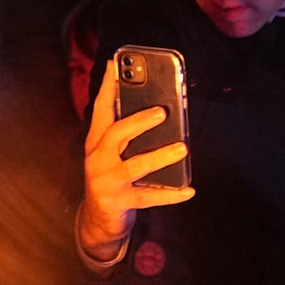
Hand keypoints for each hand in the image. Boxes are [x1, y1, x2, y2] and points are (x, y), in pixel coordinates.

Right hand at [78, 63, 193, 262]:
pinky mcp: (120, 202)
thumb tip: (157, 110)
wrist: (97, 220)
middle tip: (162, 112)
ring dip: (160, 156)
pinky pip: (149, 197)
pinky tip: (189, 189)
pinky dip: (171, 194)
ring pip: (135, 166)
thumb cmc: (110, 178)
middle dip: (138, 122)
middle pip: (116, 135)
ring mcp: (107, 182)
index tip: (115, 65)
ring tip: (183, 148)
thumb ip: (124, 134)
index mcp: (96, 142)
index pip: (100, 109)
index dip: (108, 87)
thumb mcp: (111, 154)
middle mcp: (97, 159)